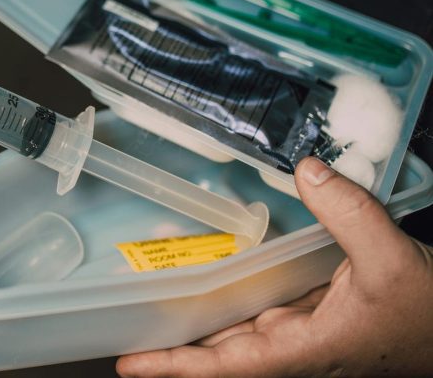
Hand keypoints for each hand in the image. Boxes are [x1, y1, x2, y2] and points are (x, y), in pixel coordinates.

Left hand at [117, 157, 432, 376]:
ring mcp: (299, 332)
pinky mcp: (309, 316)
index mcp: (304, 349)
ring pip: (233, 327)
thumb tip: (306, 170)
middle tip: (124, 314)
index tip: (128, 363)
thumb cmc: (431, 313)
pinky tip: (207, 274)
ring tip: (151, 289)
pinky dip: (227, 293)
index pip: (226, 366)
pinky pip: (256, 307)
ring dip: (193, 312)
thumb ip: (350, 212)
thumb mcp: (393, 259)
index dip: (175, 366)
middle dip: (170, 335)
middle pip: (217, 348)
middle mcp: (292, 346)